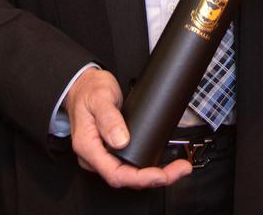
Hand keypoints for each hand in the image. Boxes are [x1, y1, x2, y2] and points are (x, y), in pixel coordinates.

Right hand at [64, 67, 191, 188]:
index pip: (115, 174)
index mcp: (88, 147)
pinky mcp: (112, 150)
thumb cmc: (88, 89)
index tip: (161, 174)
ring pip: (130, 174)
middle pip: (126, 178)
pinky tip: (162, 164)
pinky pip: (130, 164)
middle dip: (155, 178)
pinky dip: (148, 167)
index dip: (140, 178)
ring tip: (177, 168)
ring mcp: (104, 154)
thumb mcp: (99, 97)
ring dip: (155, 175)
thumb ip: (108, 117)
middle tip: (179, 169)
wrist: (83, 84)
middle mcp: (95, 156)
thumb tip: (121, 140)